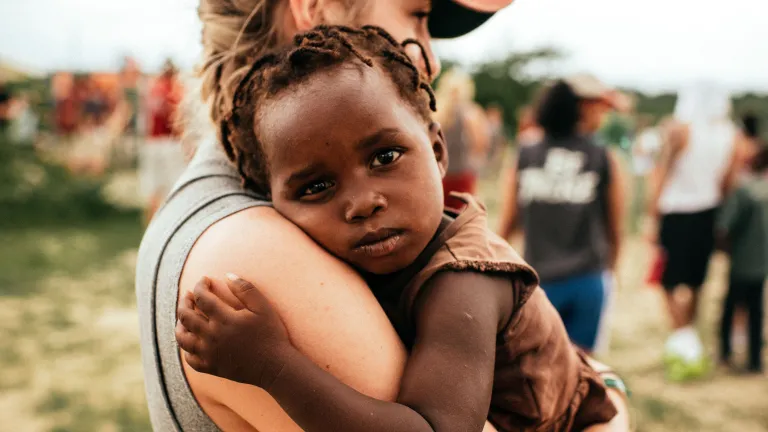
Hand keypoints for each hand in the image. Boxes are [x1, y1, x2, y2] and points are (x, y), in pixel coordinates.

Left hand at [175, 275, 291, 387]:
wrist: (275, 366)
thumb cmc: (271, 334)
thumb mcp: (263, 307)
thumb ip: (245, 289)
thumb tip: (227, 275)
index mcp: (224, 319)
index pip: (202, 298)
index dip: (200, 285)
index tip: (204, 280)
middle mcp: (212, 336)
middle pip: (186, 316)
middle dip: (185, 301)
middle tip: (189, 295)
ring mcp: (209, 354)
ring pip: (182, 338)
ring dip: (180, 324)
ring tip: (184, 316)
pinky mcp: (211, 367)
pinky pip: (190, 359)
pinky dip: (187, 348)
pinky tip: (192, 340)